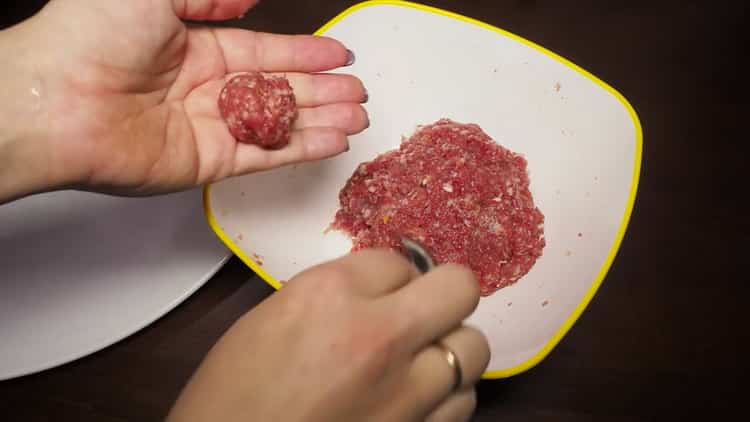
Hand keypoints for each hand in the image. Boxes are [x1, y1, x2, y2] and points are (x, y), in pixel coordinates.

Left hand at [0, 0, 366, 197]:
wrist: (55, 98)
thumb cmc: (92, 36)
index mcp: (194, 46)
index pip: (265, 50)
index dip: (305, 52)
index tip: (340, 54)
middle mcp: (203, 87)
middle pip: (278, 89)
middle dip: (322, 90)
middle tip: (357, 92)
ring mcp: (207, 126)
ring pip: (278, 124)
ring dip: (320, 120)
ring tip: (357, 117)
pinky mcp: (206, 162)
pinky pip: (264, 155)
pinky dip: (300, 149)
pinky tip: (331, 140)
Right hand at [167, 250, 489, 421]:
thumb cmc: (231, 393)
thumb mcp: (271, 318)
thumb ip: (335, 294)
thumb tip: (382, 288)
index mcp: (330, 295)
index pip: (398, 261)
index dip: (390, 276)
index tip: (379, 292)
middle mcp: (380, 336)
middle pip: (459, 289)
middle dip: (442, 294)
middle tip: (419, 311)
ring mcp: (407, 392)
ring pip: (474, 348)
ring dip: (449, 348)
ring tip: (418, 361)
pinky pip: (462, 401)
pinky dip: (446, 395)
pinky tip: (417, 399)